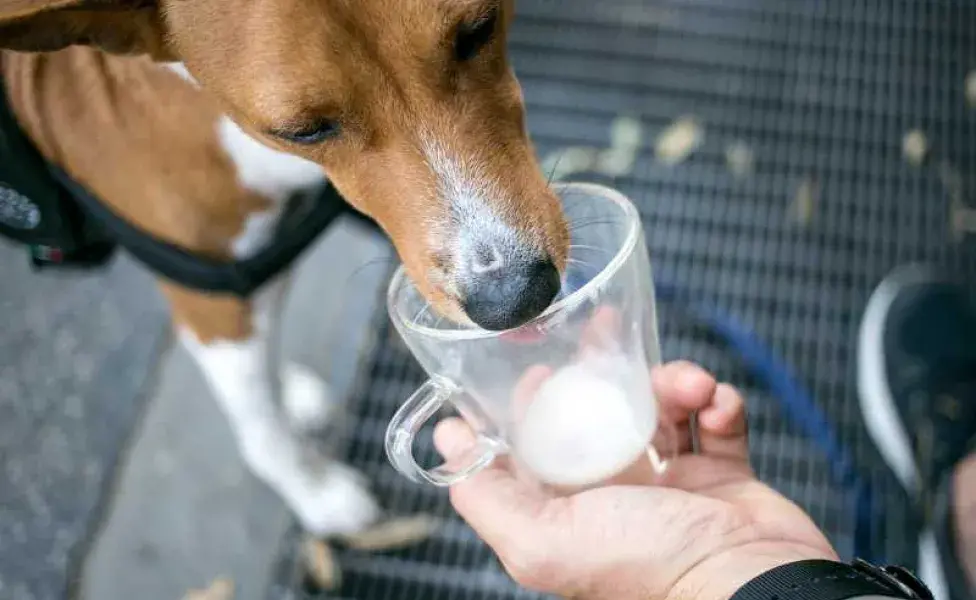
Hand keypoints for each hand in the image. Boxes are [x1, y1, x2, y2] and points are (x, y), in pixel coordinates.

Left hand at [433, 361, 837, 599]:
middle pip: (599, 415)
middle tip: (607, 331)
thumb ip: (486, 496)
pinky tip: (718, 405)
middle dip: (604, 371)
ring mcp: (672, 484)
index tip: (538, 366)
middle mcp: (616, 495)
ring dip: (674, 383)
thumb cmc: (650, 568)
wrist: (754, 586)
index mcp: (570, 509)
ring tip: (690, 384)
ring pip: (661, 409)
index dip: (534, 401)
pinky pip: (716, 421)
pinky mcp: (722, 474)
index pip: (538, 443)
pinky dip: (720, 404)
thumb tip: (446, 441)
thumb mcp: (543, 540)